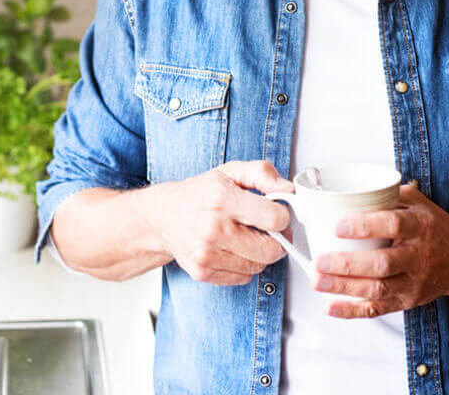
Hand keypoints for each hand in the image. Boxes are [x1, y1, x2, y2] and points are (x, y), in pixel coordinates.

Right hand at [149, 160, 293, 285]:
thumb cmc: (198, 194)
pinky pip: (243, 277)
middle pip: (271, 250)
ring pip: (258, 266)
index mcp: (222, 199)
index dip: (282, 215)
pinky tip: (232, 249)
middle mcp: (213, 229)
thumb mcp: (230, 171)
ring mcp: (206, 254)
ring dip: (259, 253)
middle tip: (267, 229)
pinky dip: (244, 265)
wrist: (162, 217)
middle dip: (276, 240)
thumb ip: (262, 173)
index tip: (276, 212)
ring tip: (245, 237)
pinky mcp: (202, 272)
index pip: (274, 219)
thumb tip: (287, 189)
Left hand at [311, 183, 448, 317]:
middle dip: (347, 265)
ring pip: (378, 289)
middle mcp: (417, 256)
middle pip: (382, 264)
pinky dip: (353, 311)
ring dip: (344, 288)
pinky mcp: (407, 300)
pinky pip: (378, 309)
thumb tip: (350, 189)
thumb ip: (387, 195)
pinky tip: (330, 306)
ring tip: (317, 281)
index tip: (337, 226)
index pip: (392, 225)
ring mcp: (413, 282)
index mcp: (419, 227)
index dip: (364, 226)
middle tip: (320, 261)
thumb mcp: (418, 203)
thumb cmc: (434, 228)